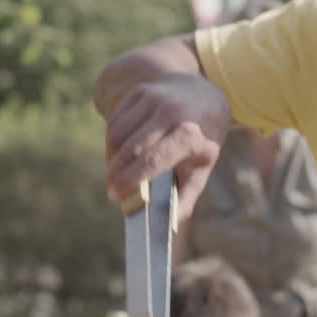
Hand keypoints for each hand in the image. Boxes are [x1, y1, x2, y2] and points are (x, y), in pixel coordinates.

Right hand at [104, 72, 230, 219]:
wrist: (205, 93)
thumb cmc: (204, 137)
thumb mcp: (204, 165)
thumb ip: (187, 196)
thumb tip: (170, 225)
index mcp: (189, 134)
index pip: (152, 161)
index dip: (130, 180)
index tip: (116, 196)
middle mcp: (170, 112)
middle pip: (131, 149)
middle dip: (116, 173)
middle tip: (111, 190)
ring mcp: (154, 98)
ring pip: (118, 134)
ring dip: (111, 157)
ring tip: (114, 174)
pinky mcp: (141, 91)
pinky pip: (116, 120)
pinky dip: (111, 141)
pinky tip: (116, 154)